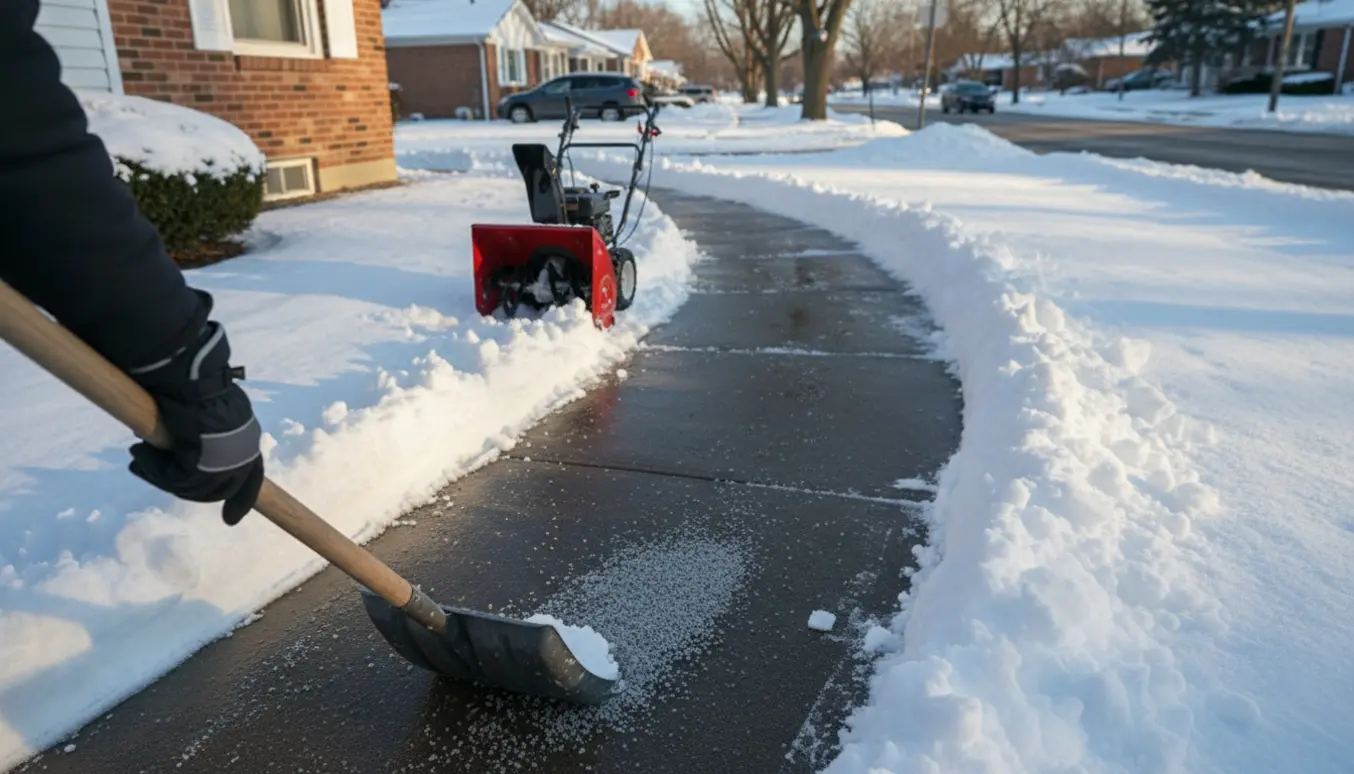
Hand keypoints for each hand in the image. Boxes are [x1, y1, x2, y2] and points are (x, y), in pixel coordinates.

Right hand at [127, 320, 263, 524]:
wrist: (191, 377)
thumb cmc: (196, 385)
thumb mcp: (208, 410)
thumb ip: (204, 432)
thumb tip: (184, 447)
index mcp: (248, 439)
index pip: (251, 477)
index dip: (240, 499)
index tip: (230, 520)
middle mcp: (243, 453)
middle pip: (217, 488)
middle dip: (187, 488)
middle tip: (152, 470)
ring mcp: (226, 461)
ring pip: (194, 487)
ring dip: (164, 477)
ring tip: (140, 459)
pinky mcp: (204, 465)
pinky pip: (177, 480)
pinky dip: (155, 471)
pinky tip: (138, 454)